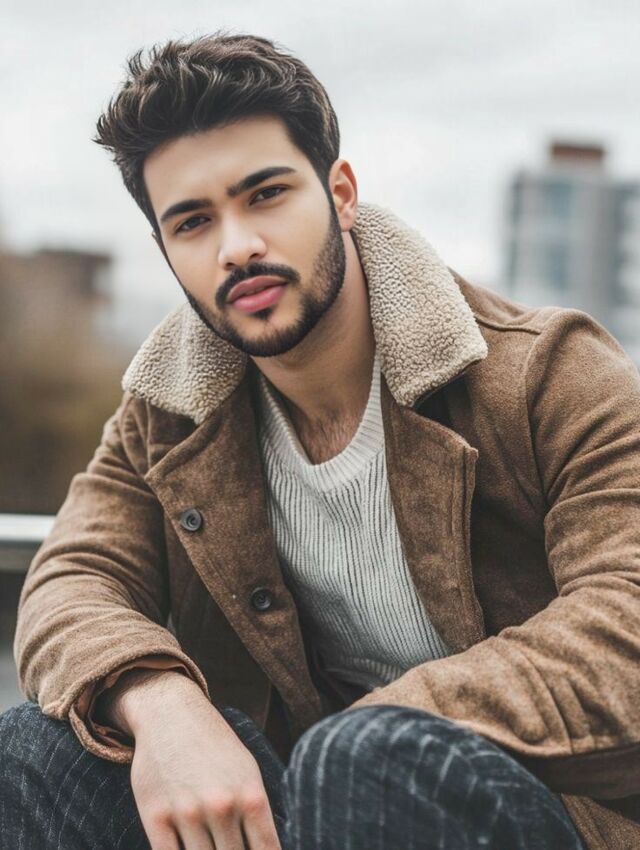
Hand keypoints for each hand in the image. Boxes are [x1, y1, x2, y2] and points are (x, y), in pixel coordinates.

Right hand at [121, 672, 281, 848]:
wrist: (170, 713)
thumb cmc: (214, 747)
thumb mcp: (247, 773)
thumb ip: (256, 816)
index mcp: (251, 796)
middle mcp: (221, 806)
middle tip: (228, 847)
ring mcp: (187, 812)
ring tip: (209, 846)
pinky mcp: (155, 816)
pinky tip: (185, 849)